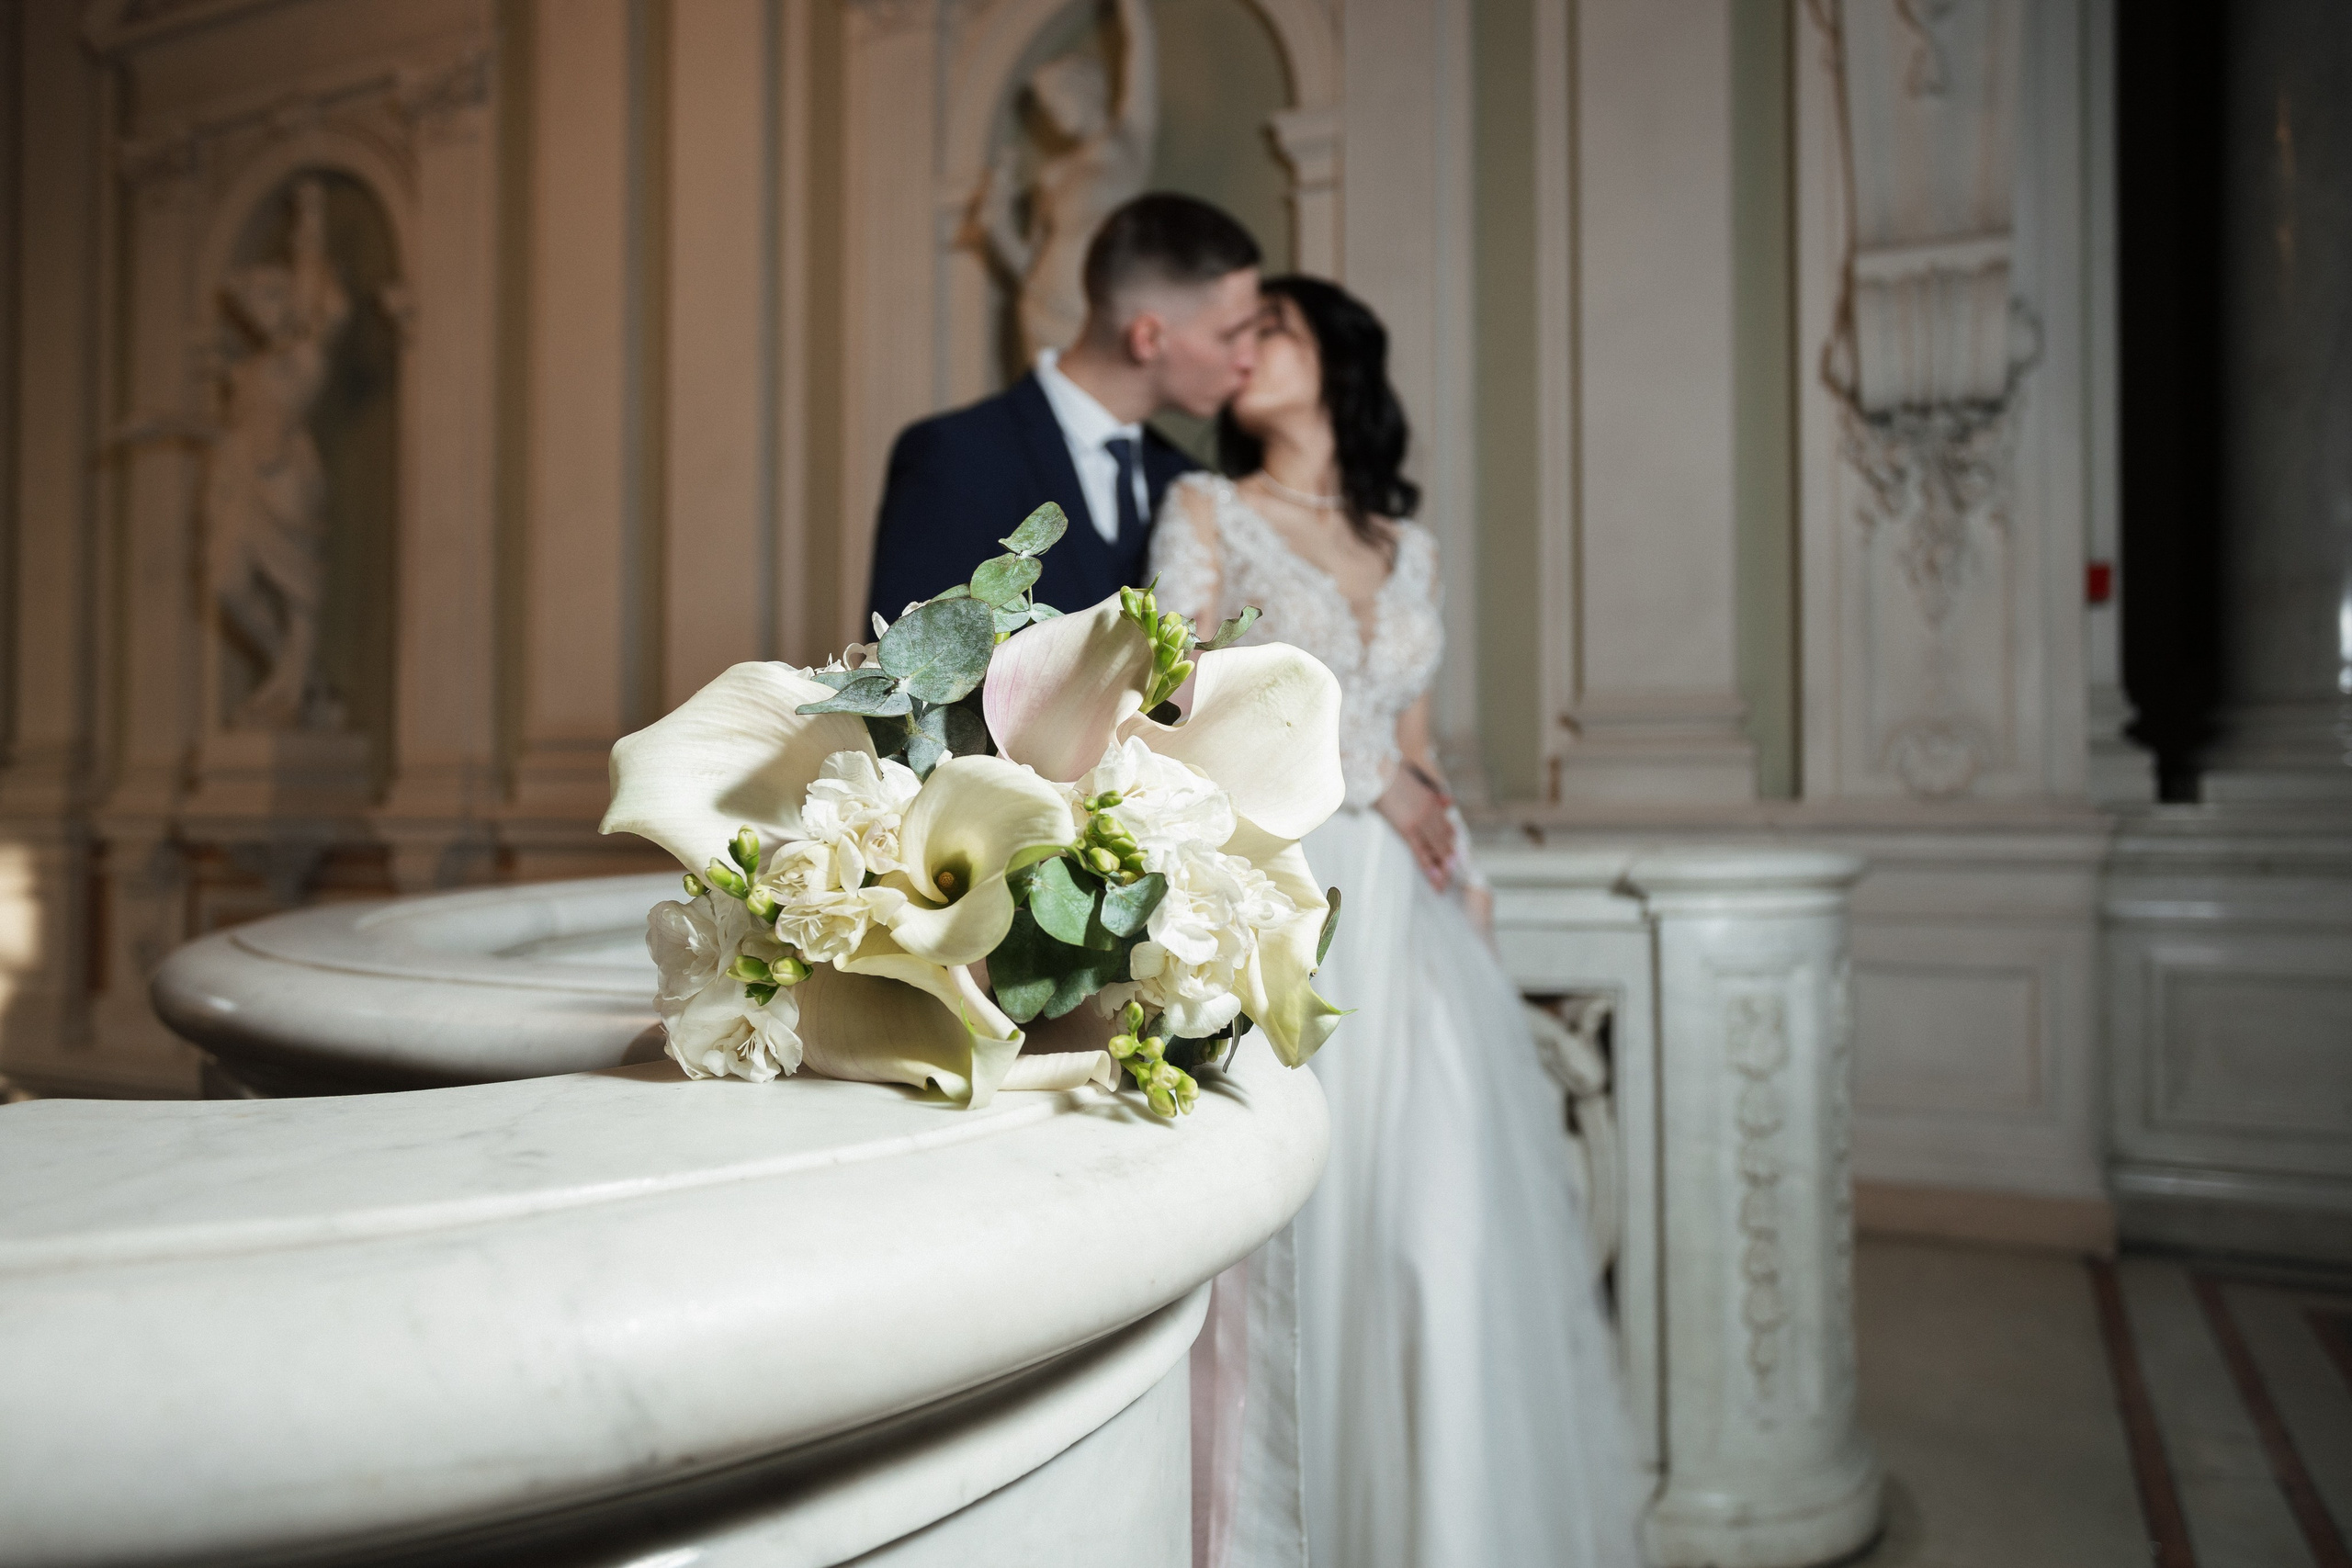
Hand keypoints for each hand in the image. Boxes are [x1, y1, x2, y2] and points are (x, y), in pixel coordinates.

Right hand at [1375, 766, 1456, 889]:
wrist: (1379, 773)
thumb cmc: (1394, 776)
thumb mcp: (1420, 782)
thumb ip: (1436, 795)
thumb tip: (1449, 802)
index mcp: (1433, 802)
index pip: (1446, 827)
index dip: (1450, 843)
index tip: (1454, 855)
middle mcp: (1431, 813)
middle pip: (1444, 840)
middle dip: (1449, 859)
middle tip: (1452, 875)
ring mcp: (1421, 821)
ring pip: (1436, 848)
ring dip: (1442, 866)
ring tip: (1445, 882)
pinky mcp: (1408, 828)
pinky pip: (1420, 851)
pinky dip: (1428, 865)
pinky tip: (1434, 877)